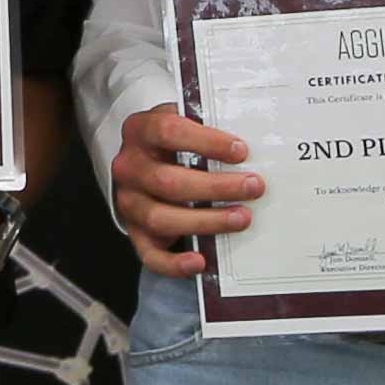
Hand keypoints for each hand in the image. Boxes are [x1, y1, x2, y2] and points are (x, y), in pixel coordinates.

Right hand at [111, 103, 259, 278]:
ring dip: (205, 221)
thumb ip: (209, 122)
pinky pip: (150, 254)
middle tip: (253, 187)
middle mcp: (130, 167)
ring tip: (241, 218)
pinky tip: (200, 261)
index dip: (206, 142)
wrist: (145, 161)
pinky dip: (174, 263)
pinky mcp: (136, 231)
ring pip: (161, 218)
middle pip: (167, 180)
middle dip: (216, 187)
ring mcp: (130, 202)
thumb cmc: (174, 142)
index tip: (241, 151)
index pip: (168, 131)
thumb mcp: (186, 121)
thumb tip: (254, 134)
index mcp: (141, 131)